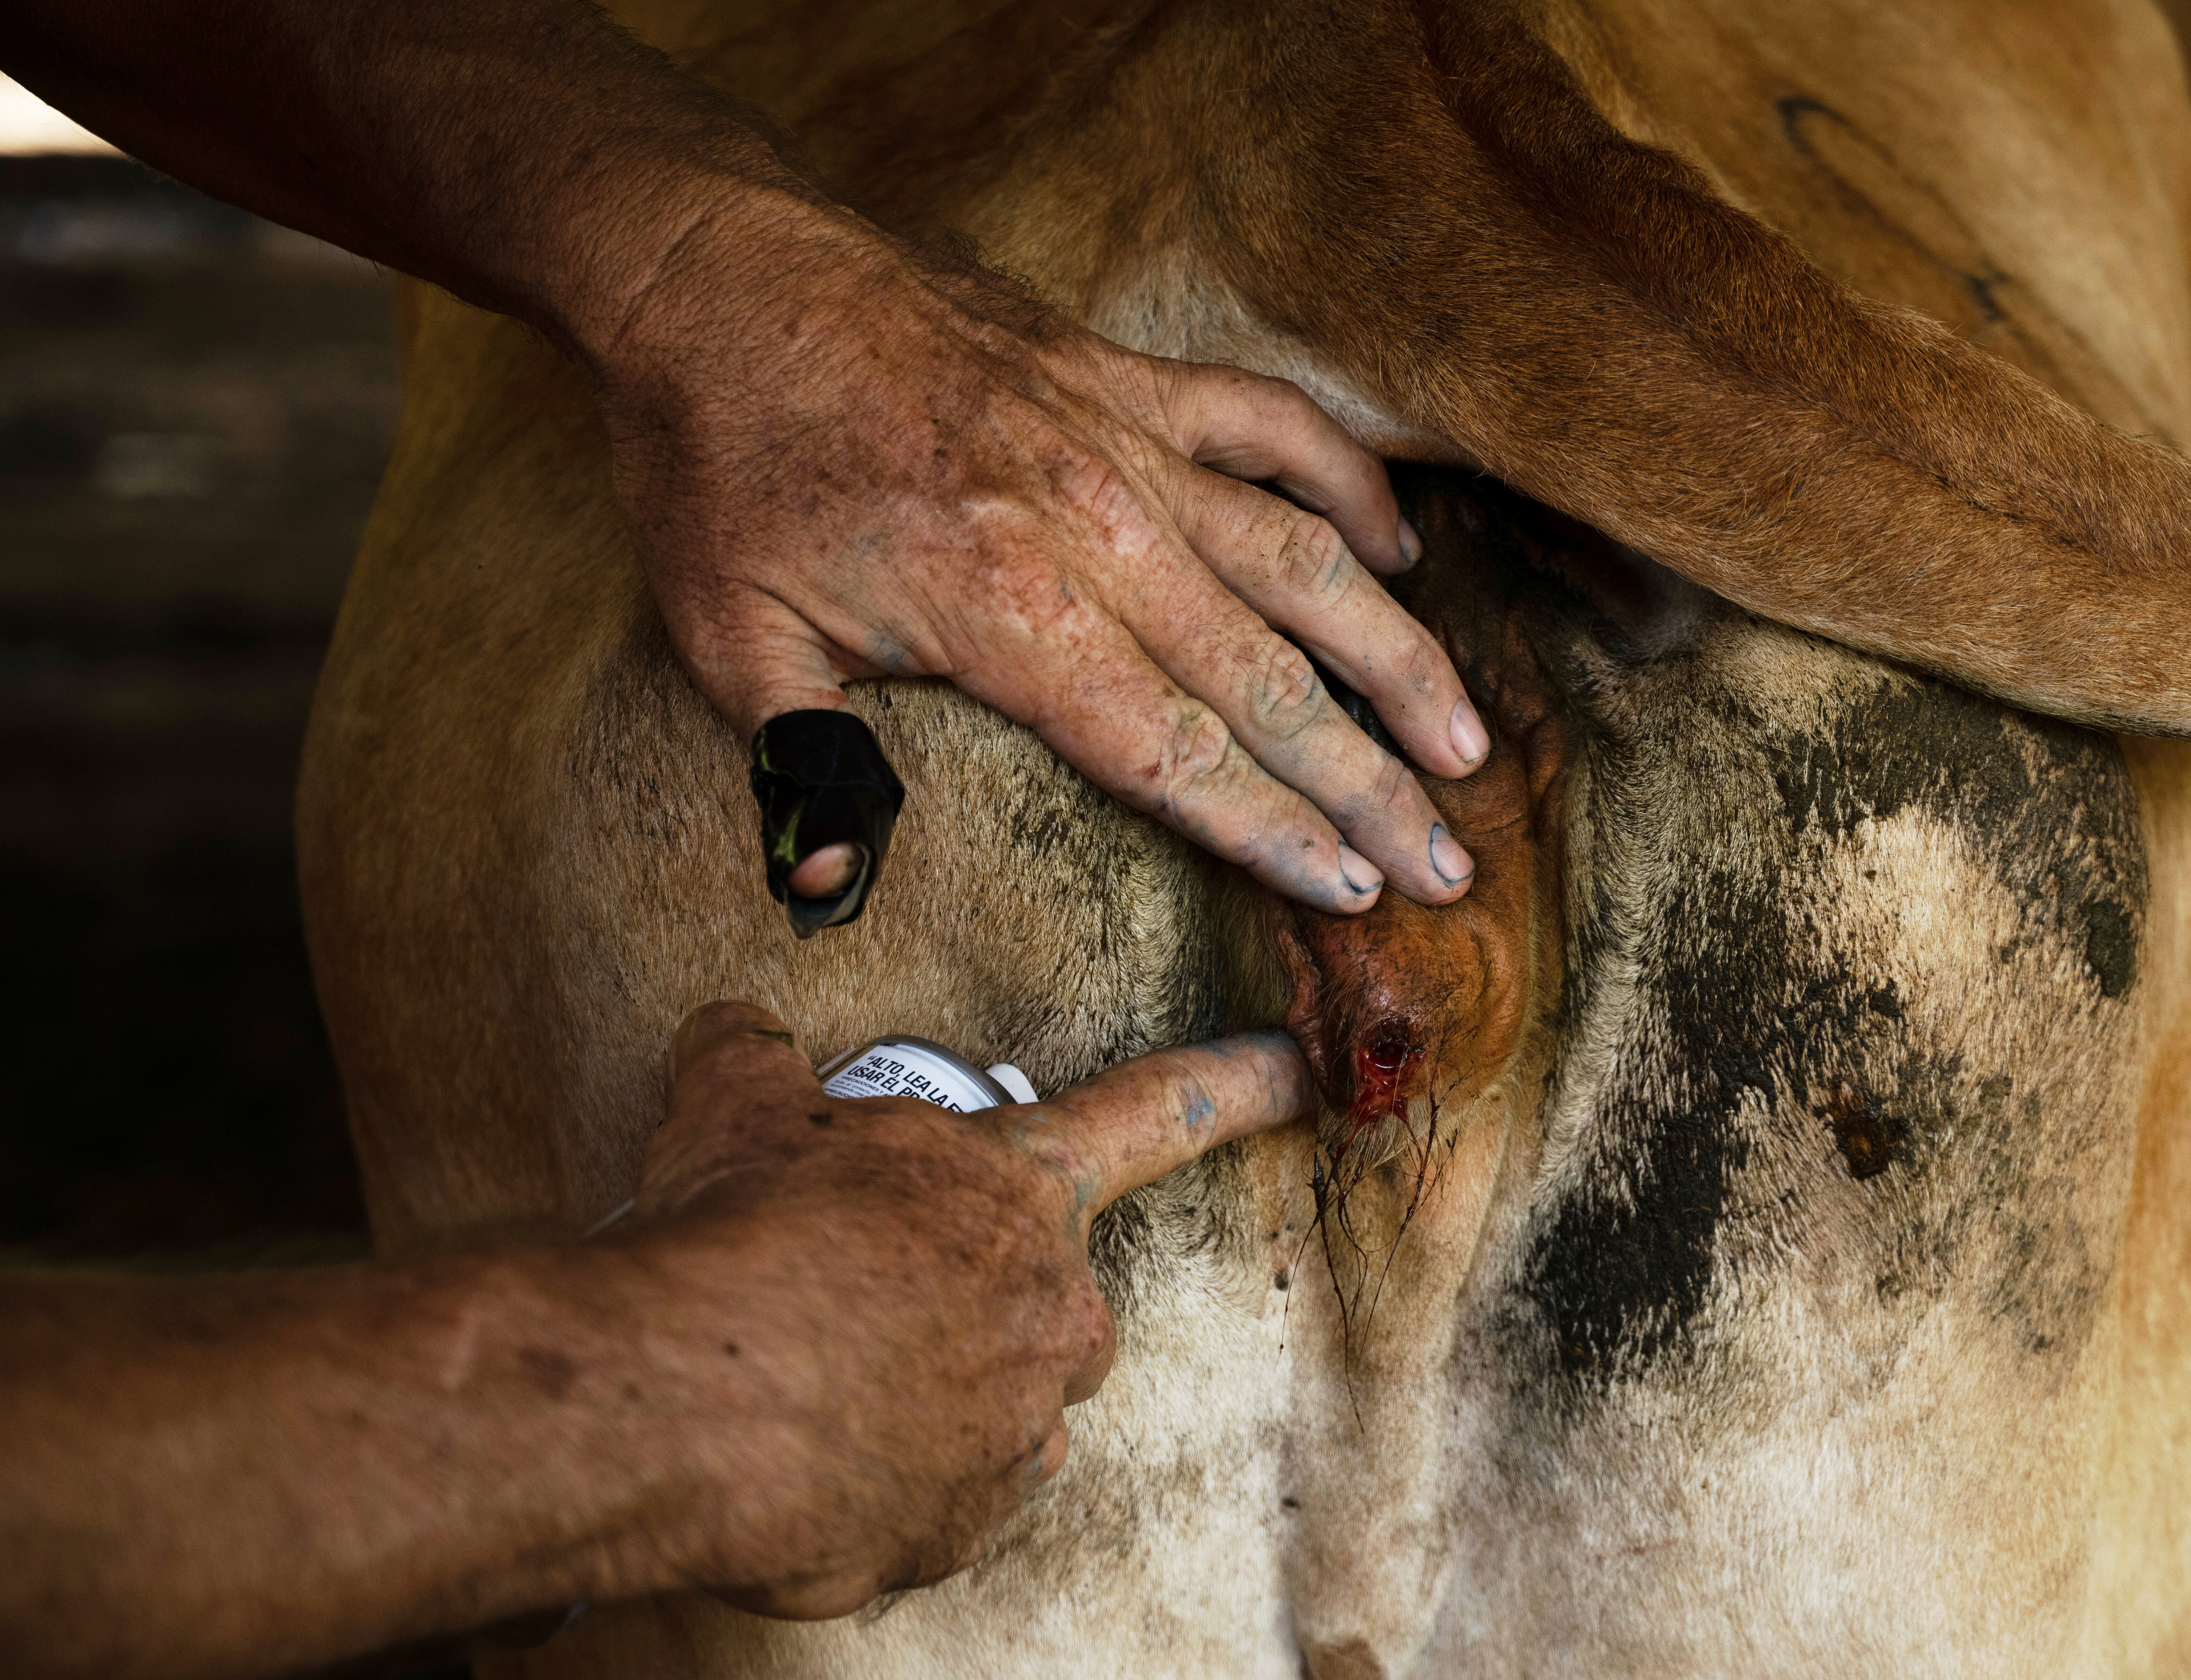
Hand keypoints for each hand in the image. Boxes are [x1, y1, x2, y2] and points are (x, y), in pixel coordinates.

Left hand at [579, 188, 1489, 914]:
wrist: (722, 280)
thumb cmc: (725, 465)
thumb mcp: (724, 630)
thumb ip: (797, 760)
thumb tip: (821, 879)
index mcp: (1009, 613)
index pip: (1178, 753)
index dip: (1278, 831)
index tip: (1357, 888)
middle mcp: (1097, 534)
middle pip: (1267, 683)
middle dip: (1371, 782)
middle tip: (1448, 858)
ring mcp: (1127, 445)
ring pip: (1305, 564)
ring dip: (1396, 657)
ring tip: (1468, 737)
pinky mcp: (1129, 376)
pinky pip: (1273, 429)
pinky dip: (1348, 486)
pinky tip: (1402, 551)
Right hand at [622, 1000, 1310, 1617]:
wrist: (679, 1405)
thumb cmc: (734, 1244)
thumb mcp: (736, 1105)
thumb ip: (758, 1058)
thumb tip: (739, 1038)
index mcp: (1019, 1194)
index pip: (1156, 1112)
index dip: (1240, 1083)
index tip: (1304, 1074)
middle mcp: (1047, 1317)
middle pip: (1047, 1298)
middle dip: (971, 1294)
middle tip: (862, 1291)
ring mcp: (1011, 1438)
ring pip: (990, 1407)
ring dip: (922, 1392)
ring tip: (814, 1376)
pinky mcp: (952, 1536)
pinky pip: (930, 1499)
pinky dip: (875, 1479)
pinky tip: (803, 1449)